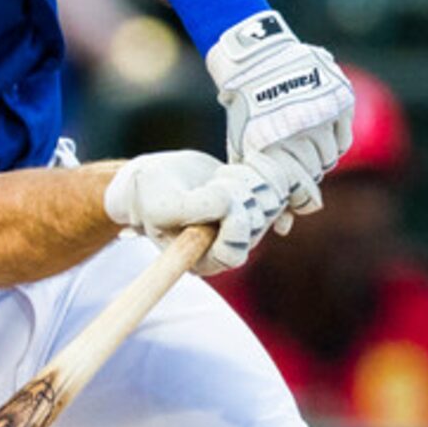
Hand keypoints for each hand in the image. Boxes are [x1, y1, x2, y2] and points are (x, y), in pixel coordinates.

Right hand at [103, 150, 285, 274]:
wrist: (158, 177)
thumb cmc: (150, 194)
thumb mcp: (161, 204)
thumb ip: (192, 209)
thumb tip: (227, 204)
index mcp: (203, 258)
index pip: (235, 254)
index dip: (233, 227)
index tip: (220, 201)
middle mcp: (228, 245)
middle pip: (255, 225)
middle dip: (236, 196)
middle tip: (213, 183)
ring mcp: (245, 224)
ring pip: (268, 204)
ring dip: (246, 181)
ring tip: (219, 177)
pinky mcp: (255, 202)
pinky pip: (276, 189)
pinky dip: (262, 173)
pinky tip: (240, 168)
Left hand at [204, 12, 354, 215]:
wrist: (258, 63)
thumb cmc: (247, 113)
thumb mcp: (244, 151)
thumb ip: (261, 188)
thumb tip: (285, 230)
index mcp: (275, 146)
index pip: (300, 190)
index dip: (298, 197)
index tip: (294, 195)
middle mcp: (302, 131)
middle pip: (316, 173)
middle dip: (305, 173)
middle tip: (294, 163)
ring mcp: (322, 115)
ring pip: (331, 157)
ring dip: (318, 157)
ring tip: (301, 146)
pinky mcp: (338, 102)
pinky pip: (343, 139)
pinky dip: (332, 141)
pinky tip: (317, 134)